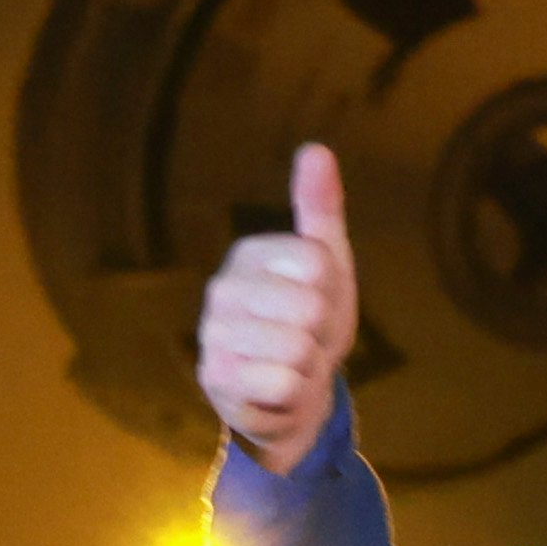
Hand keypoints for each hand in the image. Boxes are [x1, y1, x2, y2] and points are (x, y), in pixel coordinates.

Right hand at [195, 141, 359, 476]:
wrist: (287, 396)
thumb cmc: (308, 325)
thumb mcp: (325, 265)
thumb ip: (320, 208)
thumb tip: (316, 148)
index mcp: (249, 254)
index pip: (319, 263)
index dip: (332, 292)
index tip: (317, 304)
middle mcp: (222, 289)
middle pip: (311, 307)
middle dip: (321, 334)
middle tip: (305, 340)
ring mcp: (214, 335)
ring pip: (298, 348)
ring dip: (308, 367)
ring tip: (291, 366)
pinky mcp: (216, 380)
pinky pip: (284, 383)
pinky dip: (293, 394)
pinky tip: (275, 391)